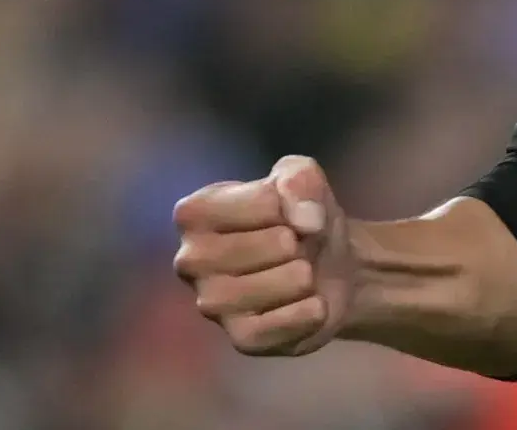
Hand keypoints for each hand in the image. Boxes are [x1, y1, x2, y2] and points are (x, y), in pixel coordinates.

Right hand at [172, 155, 355, 355]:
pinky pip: (288, 323)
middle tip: (293, 247)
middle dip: (301, 241)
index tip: (286, 212)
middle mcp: (190, 261)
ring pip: (285, 283)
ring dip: (307, 275)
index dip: (292, 203)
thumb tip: (306, 222)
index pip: (264, 201)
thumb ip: (299, 180)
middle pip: (279, 242)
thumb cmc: (299, 215)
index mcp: (193, 213)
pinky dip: (312, 311)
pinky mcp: (241, 339)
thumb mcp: (302, 177)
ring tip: (300, 273)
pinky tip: (311, 303)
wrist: (327, 266)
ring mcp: (210, 304)